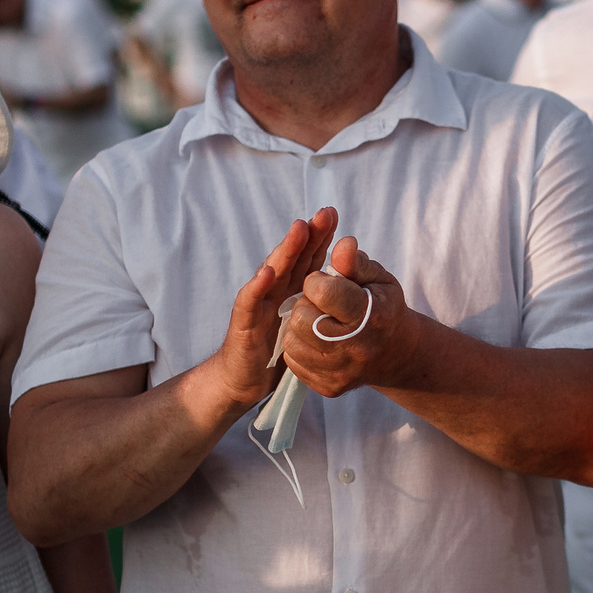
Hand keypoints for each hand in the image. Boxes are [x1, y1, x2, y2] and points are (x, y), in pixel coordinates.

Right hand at [200, 208, 338, 417]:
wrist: (246, 378)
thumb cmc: (278, 348)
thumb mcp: (308, 323)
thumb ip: (323, 300)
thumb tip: (348, 278)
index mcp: (292, 289)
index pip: (308, 258)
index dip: (319, 237)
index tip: (332, 214)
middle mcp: (275, 290)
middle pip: (292, 258)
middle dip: (306, 235)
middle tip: (322, 213)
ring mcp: (258, 304)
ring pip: (273, 272)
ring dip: (285, 251)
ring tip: (299, 231)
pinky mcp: (244, 323)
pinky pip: (249, 303)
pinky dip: (257, 286)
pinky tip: (268, 272)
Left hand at [279, 236, 418, 398]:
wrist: (395, 354)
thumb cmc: (383, 308)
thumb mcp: (378, 279)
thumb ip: (355, 262)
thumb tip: (342, 244)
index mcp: (371, 317)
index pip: (322, 292)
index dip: (317, 281)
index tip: (326, 281)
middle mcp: (357, 349)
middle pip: (302, 318)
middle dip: (305, 304)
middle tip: (321, 303)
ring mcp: (341, 372)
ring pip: (293, 341)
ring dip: (299, 325)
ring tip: (318, 320)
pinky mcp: (328, 387)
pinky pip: (294, 361)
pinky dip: (300, 346)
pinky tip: (317, 340)